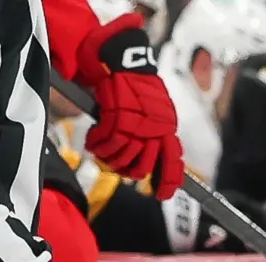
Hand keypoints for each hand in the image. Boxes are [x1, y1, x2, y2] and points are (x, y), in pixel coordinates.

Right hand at [76, 13, 184, 198]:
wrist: (122, 62)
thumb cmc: (135, 86)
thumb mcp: (154, 111)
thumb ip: (154, 133)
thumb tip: (149, 158)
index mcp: (167, 129)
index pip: (172, 163)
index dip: (167, 182)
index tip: (161, 196)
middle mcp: (156, 130)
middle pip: (142, 167)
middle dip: (127, 171)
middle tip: (116, 166)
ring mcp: (138, 125)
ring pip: (122, 158)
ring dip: (109, 158)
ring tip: (101, 151)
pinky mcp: (118, 119)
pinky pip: (107, 144)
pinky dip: (97, 145)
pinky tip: (93, 140)